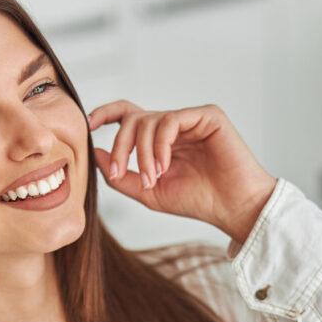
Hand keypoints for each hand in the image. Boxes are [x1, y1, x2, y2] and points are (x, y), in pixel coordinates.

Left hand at [87, 101, 276, 243]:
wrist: (233, 208)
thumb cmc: (198, 202)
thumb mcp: (149, 193)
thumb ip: (120, 175)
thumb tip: (95, 153)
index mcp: (161, 140)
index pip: (130, 115)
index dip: (107, 113)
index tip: (89, 124)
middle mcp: (175, 126)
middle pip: (134, 118)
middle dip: (121, 145)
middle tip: (119, 171)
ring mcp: (192, 119)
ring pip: (150, 120)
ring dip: (143, 152)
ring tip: (152, 178)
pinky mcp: (208, 116)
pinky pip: (171, 119)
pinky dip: (160, 144)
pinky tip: (164, 165)